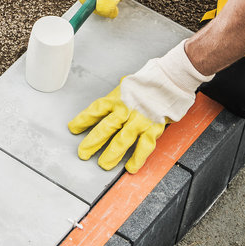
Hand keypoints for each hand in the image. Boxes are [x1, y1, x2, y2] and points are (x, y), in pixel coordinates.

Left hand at [69, 40, 211, 172]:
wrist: (172, 78)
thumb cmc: (149, 82)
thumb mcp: (126, 86)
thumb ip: (116, 99)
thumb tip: (104, 108)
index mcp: (117, 98)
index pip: (96, 109)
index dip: (83, 120)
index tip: (73, 128)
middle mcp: (126, 109)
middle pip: (106, 128)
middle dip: (93, 142)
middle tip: (84, 153)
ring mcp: (140, 119)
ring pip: (122, 139)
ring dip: (112, 154)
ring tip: (104, 164)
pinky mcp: (154, 127)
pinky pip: (144, 146)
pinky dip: (137, 158)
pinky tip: (130, 167)